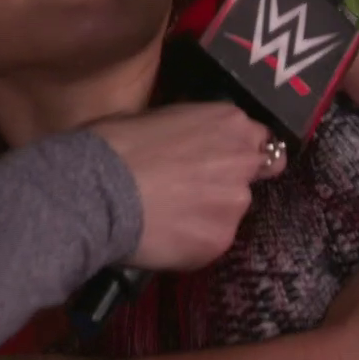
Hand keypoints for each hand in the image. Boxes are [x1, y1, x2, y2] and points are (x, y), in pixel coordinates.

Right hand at [89, 101, 284, 271]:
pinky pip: (210, 241)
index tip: (222, 163)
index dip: (239, 153)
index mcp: (231, 123)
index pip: (260, 142)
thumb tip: (189, 145)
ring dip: (208, 214)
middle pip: (247, 178)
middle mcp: (244, 162)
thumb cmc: (117, 143)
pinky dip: (192, 240)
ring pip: (229, 212)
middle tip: (190, 192)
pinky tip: (164, 235)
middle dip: (225, 184)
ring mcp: (235, 205)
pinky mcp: (220, 241)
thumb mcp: (161, 118)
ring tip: (169, 217)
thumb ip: (192, 134)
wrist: (98, 189)